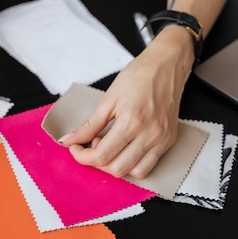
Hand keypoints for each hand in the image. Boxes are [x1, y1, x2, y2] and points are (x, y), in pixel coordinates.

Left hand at [58, 25, 194, 178]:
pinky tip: (124, 148)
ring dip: (116, 165)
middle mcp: (149, 134)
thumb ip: (89, 125)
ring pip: (134, 173)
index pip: (101, 155)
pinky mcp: (168, 141)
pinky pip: (148, 166)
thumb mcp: (108, 99)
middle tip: (91, 144)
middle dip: (97, 162)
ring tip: (110, 145)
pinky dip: (132, 164)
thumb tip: (69, 140)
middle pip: (116, 169)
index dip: (82, 156)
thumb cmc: (139, 76)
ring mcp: (161, 140)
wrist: (167, 65)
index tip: (74, 147)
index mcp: (132, 121)